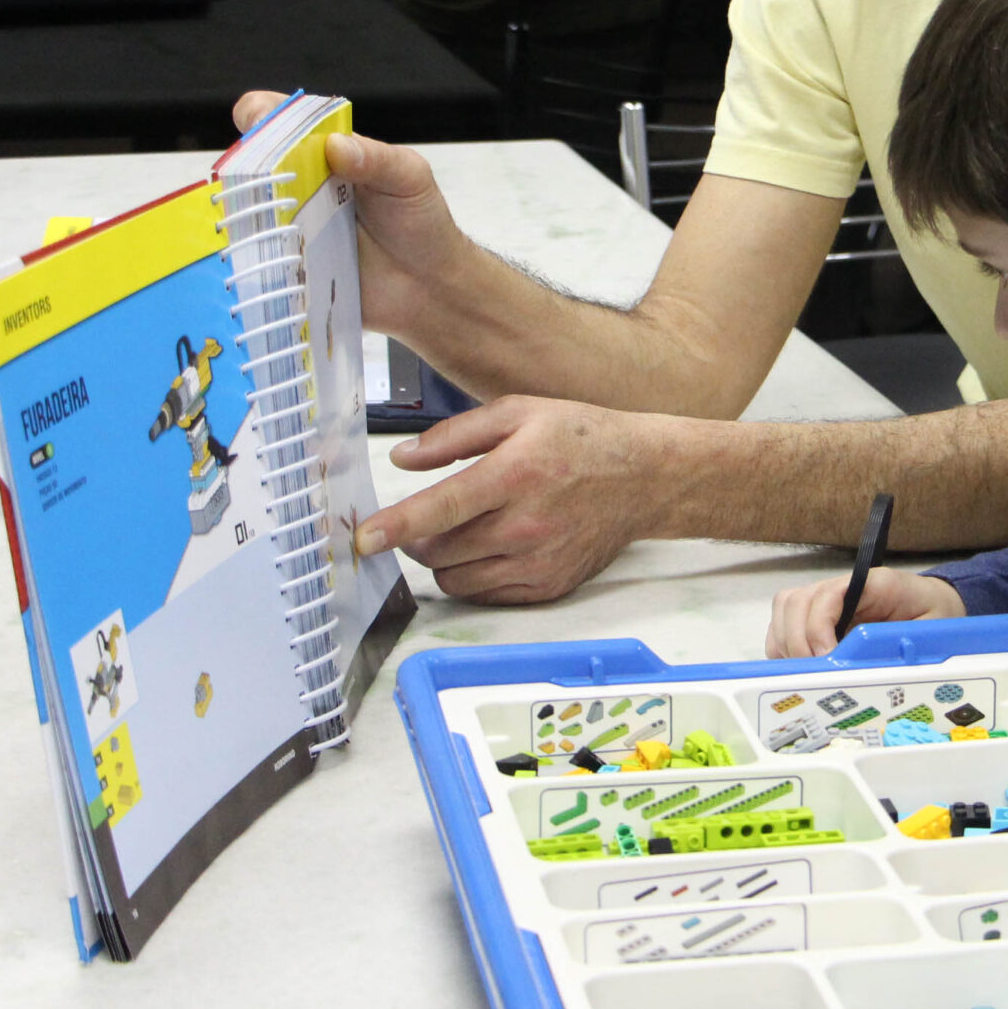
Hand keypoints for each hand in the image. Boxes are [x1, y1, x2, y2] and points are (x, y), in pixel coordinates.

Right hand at [231, 97, 462, 344]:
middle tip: (264, 180)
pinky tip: (262, 258)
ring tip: (264, 221)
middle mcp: (300, 185)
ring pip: (248, 211)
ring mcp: (290, 226)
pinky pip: (259, 258)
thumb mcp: (409, 179)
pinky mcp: (288, 265)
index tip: (258, 121)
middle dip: (246, 167)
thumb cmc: (421, 224)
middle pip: (253, 165)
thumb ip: (377, 159)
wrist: (429, 288)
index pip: (281, 121)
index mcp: (326, 152)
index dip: (263, 116)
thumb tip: (335, 145)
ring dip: (246, 213)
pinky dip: (254, 257)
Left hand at [355, 395, 670, 603]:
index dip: (394, 526)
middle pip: (439, 552)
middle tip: (425, 519)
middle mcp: (526, 525)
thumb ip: (454, 436)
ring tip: (463, 531)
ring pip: (457, 580)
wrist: (646, 477)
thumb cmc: (581, 438)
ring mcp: (539, 561)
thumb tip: (403, 461)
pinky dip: (474, 576)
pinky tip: (490, 548)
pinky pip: (487, 595)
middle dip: (415, 539)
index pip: (439, 509)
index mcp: (514, 474)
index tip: (362, 540)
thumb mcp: (519, 412)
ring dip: (443, 560)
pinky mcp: (549, 586)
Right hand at [765, 566, 964, 658]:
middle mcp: (842, 587)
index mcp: (873, 583)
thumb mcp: (929, 629)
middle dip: (798, 640)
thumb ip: (899, 642)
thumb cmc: (933, 615)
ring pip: (785, 611)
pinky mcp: (818, 615)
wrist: (936, 604)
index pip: (828, 594)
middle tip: (815, 670)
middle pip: (796, 600)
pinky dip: (785, 648)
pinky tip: (802, 667)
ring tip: (808, 671)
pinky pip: (786, 625)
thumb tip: (863, 664)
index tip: (826, 657)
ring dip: (788, 644)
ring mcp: (826, 599)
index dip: (818, 627)